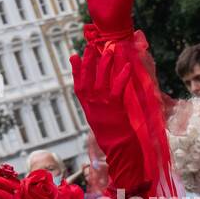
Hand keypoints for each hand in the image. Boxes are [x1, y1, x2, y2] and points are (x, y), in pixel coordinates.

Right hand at [70, 42, 145, 189]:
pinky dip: (121, 76)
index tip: (73, 56)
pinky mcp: (116, 108)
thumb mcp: (100, 123)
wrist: (120, 152)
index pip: (78, 86)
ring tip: (109, 50)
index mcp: (88, 109)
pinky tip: (126, 66)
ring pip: (101, 80)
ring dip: (105, 64)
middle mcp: (93, 106)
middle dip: (88, 61)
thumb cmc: (113, 139)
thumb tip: (97, 97)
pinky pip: (118, 88)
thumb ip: (97, 108)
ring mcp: (104, 106)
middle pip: (87, 79)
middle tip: (90, 46)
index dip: (75, 71)